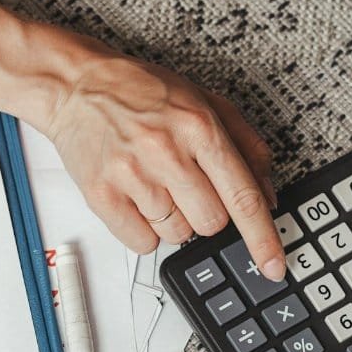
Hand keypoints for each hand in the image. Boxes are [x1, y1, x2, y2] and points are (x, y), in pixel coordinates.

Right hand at [45, 53, 285, 280]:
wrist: (77, 85)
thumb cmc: (141, 92)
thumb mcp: (204, 102)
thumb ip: (245, 146)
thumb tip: (267, 196)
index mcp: (199, 127)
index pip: (242, 196)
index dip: (262, 238)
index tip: (273, 266)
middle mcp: (166, 151)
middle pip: (211, 223)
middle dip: (205, 213)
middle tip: (185, 184)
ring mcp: (132, 175)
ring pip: (176, 235)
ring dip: (172, 220)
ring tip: (154, 182)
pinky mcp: (102, 195)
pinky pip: (141, 242)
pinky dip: (143, 229)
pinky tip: (136, 197)